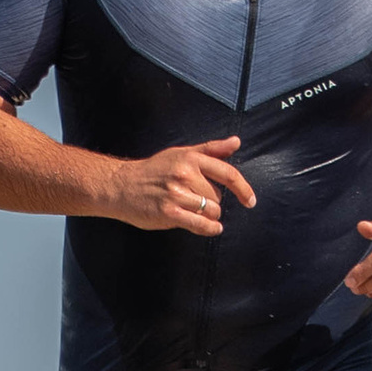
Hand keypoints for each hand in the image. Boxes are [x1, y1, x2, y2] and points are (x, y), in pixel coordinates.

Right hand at [107, 137, 257, 236]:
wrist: (121, 186)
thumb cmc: (153, 171)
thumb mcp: (181, 153)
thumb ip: (211, 149)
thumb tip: (236, 142)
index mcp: (190, 158)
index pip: (227, 173)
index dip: (243, 188)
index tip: (250, 200)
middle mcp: (185, 174)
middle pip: (218, 197)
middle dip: (211, 202)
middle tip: (194, 200)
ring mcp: (177, 194)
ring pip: (211, 211)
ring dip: (207, 215)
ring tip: (192, 211)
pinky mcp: (169, 213)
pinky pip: (200, 224)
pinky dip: (209, 228)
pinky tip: (211, 227)